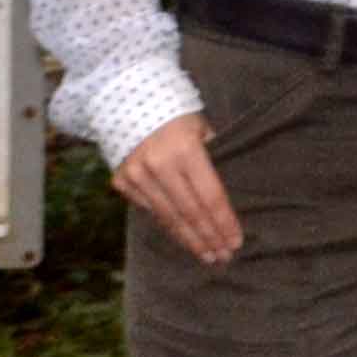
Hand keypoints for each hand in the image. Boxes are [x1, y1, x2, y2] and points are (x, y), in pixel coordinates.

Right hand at [112, 112, 243, 264]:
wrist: (126, 99)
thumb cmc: (175, 113)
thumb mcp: (201, 126)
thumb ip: (213, 157)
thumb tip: (225, 195)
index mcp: (184, 149)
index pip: (210, 196)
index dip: (224, 222)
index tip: (236, 242)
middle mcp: (158, 165)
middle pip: (190, 213)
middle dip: (209, 238)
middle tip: (224, 257)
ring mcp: (136, 175)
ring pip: (168, 218)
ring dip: (190, 240)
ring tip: (207, 256)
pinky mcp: (120, 182)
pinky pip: (149, 211)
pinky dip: (168, 226)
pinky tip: (183, 238)